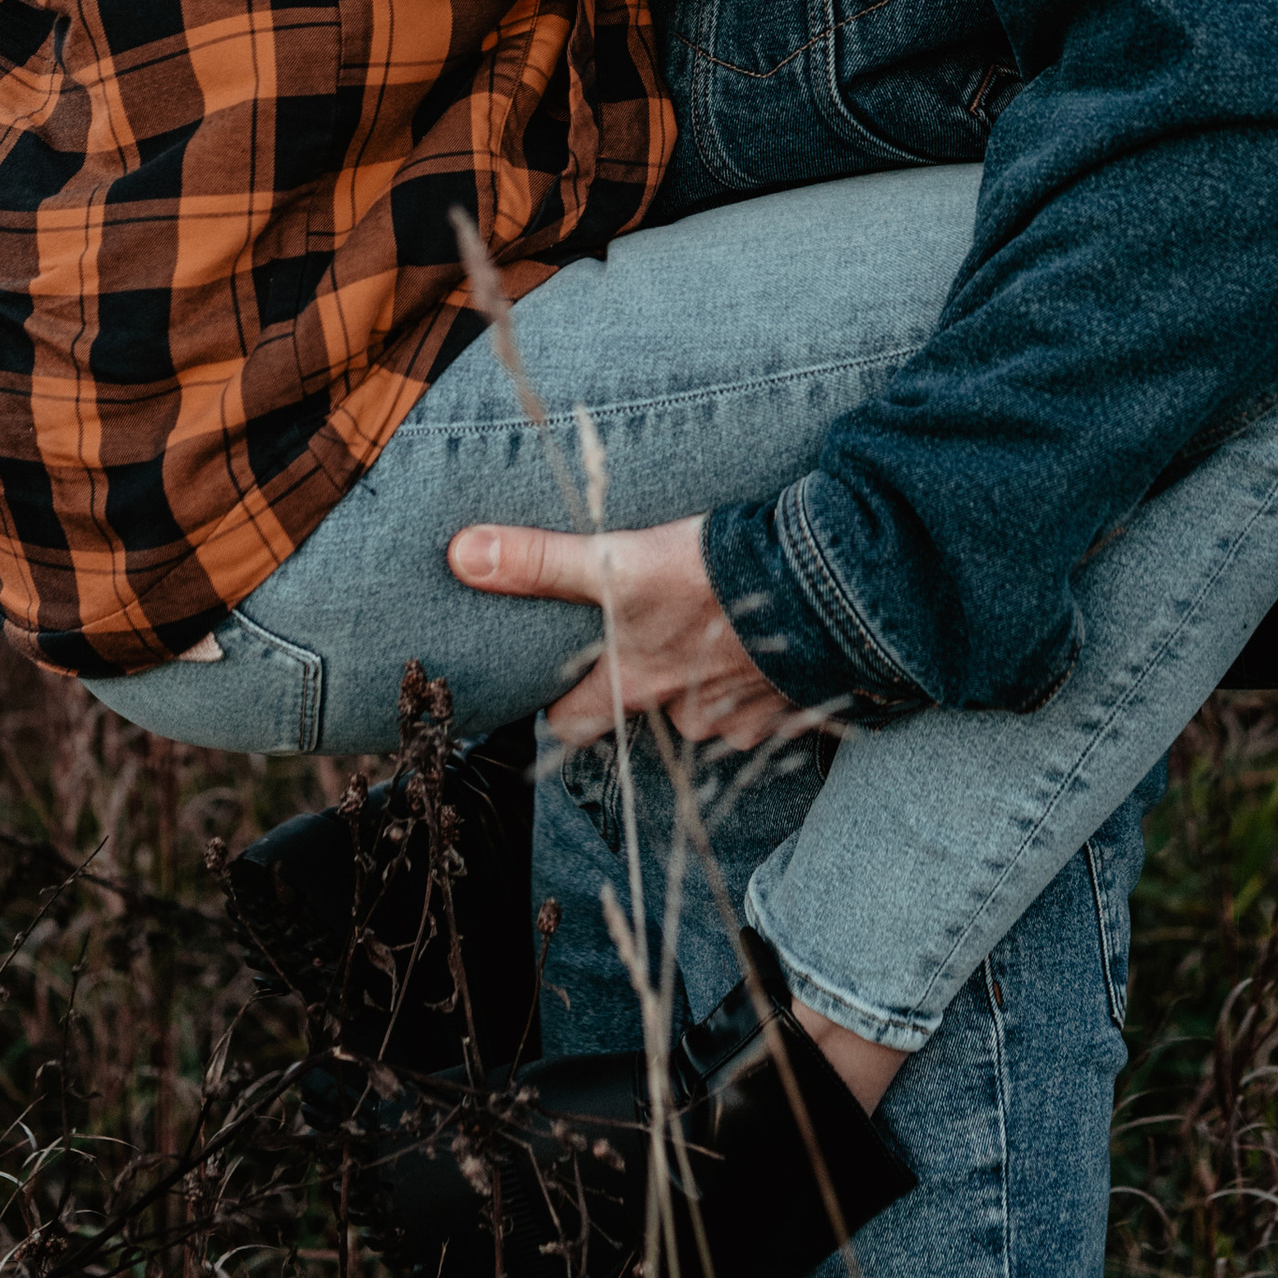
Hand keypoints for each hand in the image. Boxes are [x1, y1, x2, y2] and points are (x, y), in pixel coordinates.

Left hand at [447, 512, 806, 751]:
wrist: (817, 587)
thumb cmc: (709, 573)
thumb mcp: (616, 560)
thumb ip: (539, 562)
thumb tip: (460, 555)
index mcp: (632, 683)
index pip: (574, 722)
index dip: (565, 702)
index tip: (565, 678)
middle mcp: (680, 714)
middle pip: (640, 716)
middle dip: (640, 689)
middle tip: (649, 645)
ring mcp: (737, 720)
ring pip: (704, 710)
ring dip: (705, 679)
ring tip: (713, 627)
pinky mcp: (785, 709)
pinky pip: (761, 704)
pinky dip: (757, 678)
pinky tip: (762, 640)